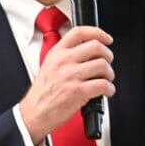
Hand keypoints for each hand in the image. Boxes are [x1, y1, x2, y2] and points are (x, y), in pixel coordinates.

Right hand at [19, 26, 115, 144]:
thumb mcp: (48, 66)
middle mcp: (64, 61)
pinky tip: (106, 91)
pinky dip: (109, 89)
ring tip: (106, 79)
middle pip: (96, 46)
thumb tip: (87, 52)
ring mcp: (71, 76)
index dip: (97, 32)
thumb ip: (65, 56)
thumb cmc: (42, 94)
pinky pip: (103, 85)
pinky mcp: (78, 91)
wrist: (34, 113)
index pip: (80, 32)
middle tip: (107, 62)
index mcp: (56, 53)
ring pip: (102, 65)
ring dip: (109, 74)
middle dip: (108, 55)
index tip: (106, 38)